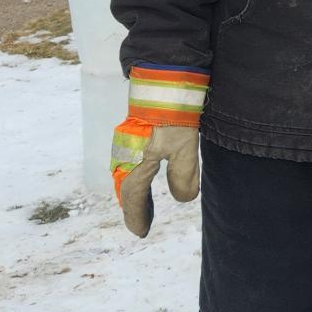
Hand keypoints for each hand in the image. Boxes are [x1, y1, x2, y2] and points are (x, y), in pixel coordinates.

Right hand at [112, 121, 200, 236]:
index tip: (141, 232)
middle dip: (134, 206)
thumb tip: (183, 199)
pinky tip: (148, 173)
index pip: (134, 196)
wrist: (162, 79)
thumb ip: (183, 174)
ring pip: (128, 175)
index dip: (137, 215)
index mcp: (135, 161)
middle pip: (127, 188)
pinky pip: (131, 162)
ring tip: (144, 205)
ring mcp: (128, 142)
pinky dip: (137, 176)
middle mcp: (126, 154)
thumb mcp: (184, 147)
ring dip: (135, 193)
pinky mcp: (134, 132)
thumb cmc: (172, 114)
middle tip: (142, 223)